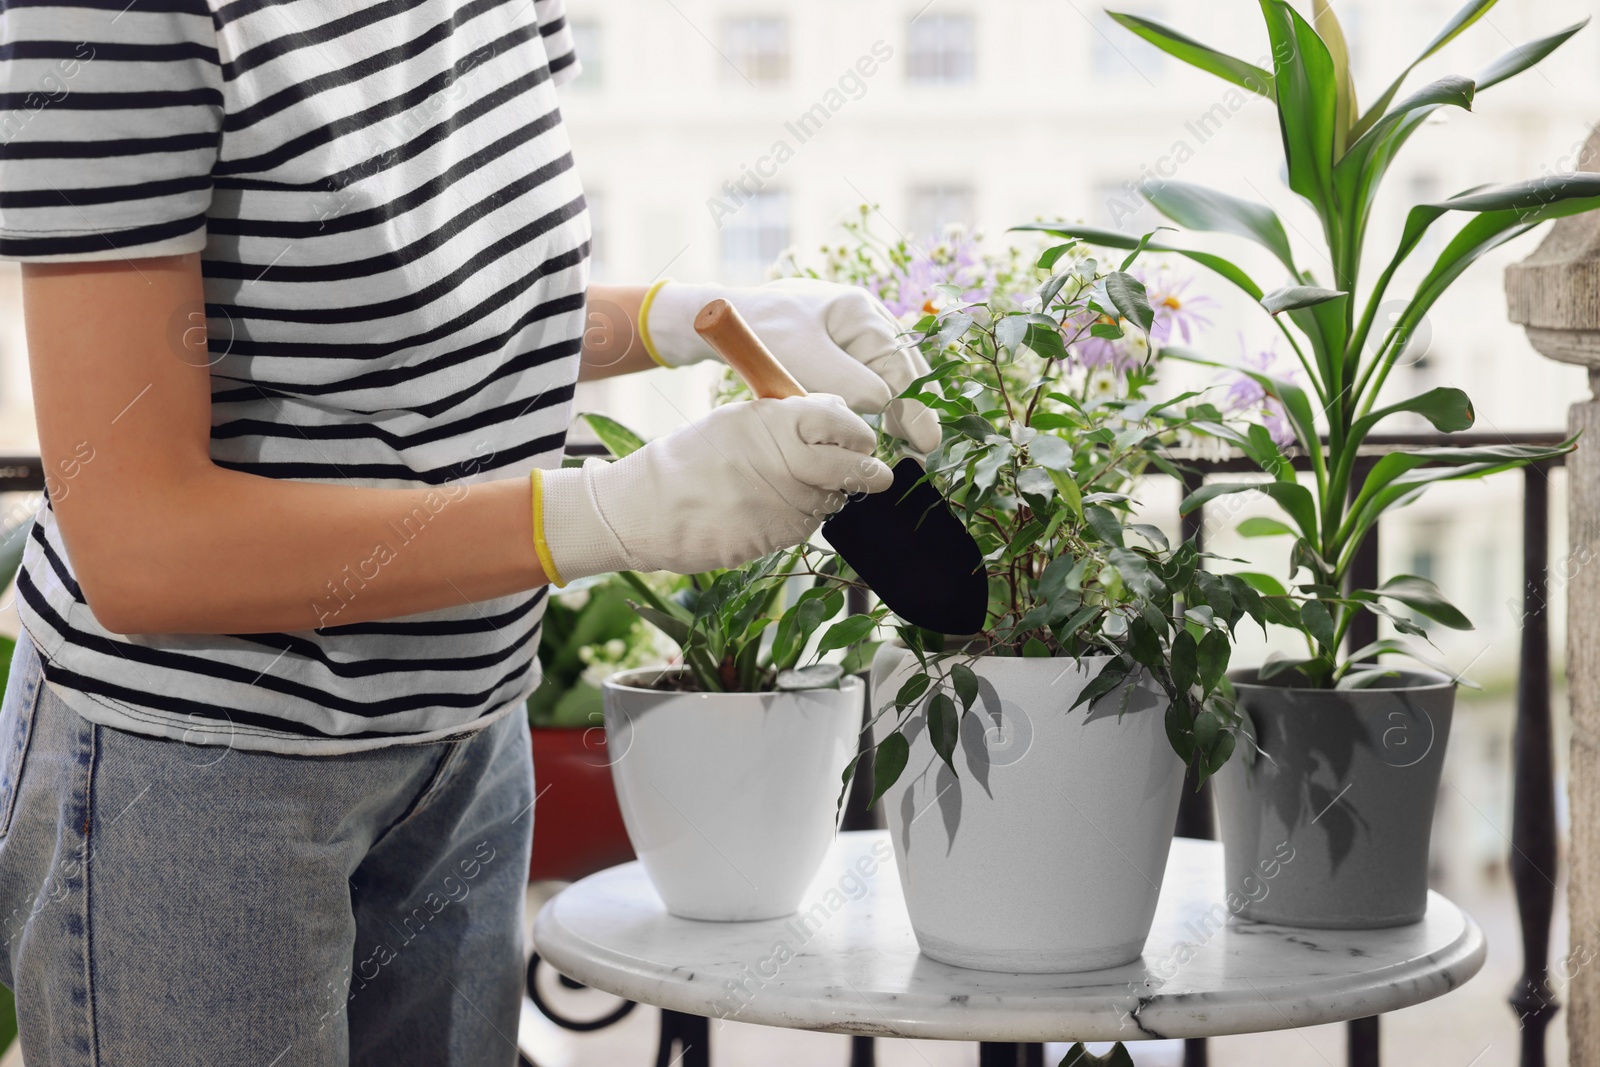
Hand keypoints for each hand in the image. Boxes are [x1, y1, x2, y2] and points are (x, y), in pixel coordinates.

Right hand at [535, 395, 893, 581]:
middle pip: (851, 468)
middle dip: (869, 472)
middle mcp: (783, 462)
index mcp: (774, 423)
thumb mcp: (738, 419)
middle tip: (877, 474)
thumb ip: (792, 415)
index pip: (841, 423)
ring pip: (831, 501)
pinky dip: (803, 517)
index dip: (858, 433)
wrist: (647, 509)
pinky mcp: (774, 538)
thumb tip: (839, 412)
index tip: (862, 440)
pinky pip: (807, 527)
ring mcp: (780, 504)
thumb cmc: (692, 457)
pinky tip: (776, 508)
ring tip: (800, 486)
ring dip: (829, 495)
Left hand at [644, 278, 941, 453]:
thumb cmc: (759, 332)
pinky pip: (872, 378)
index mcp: (859, 311)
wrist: (725, 319)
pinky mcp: (842, 350)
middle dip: (915, 406)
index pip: (898, 364)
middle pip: (904, 367)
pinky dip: (880, 401)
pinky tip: (886, 426)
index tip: (926, 440)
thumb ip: (844, 380)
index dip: (915, 404)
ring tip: (911, 441)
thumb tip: (884, 405)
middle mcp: (866, 318)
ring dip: (900, 406)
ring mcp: (856, 333)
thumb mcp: (801, 356)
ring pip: (891, 375)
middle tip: (925, 446)